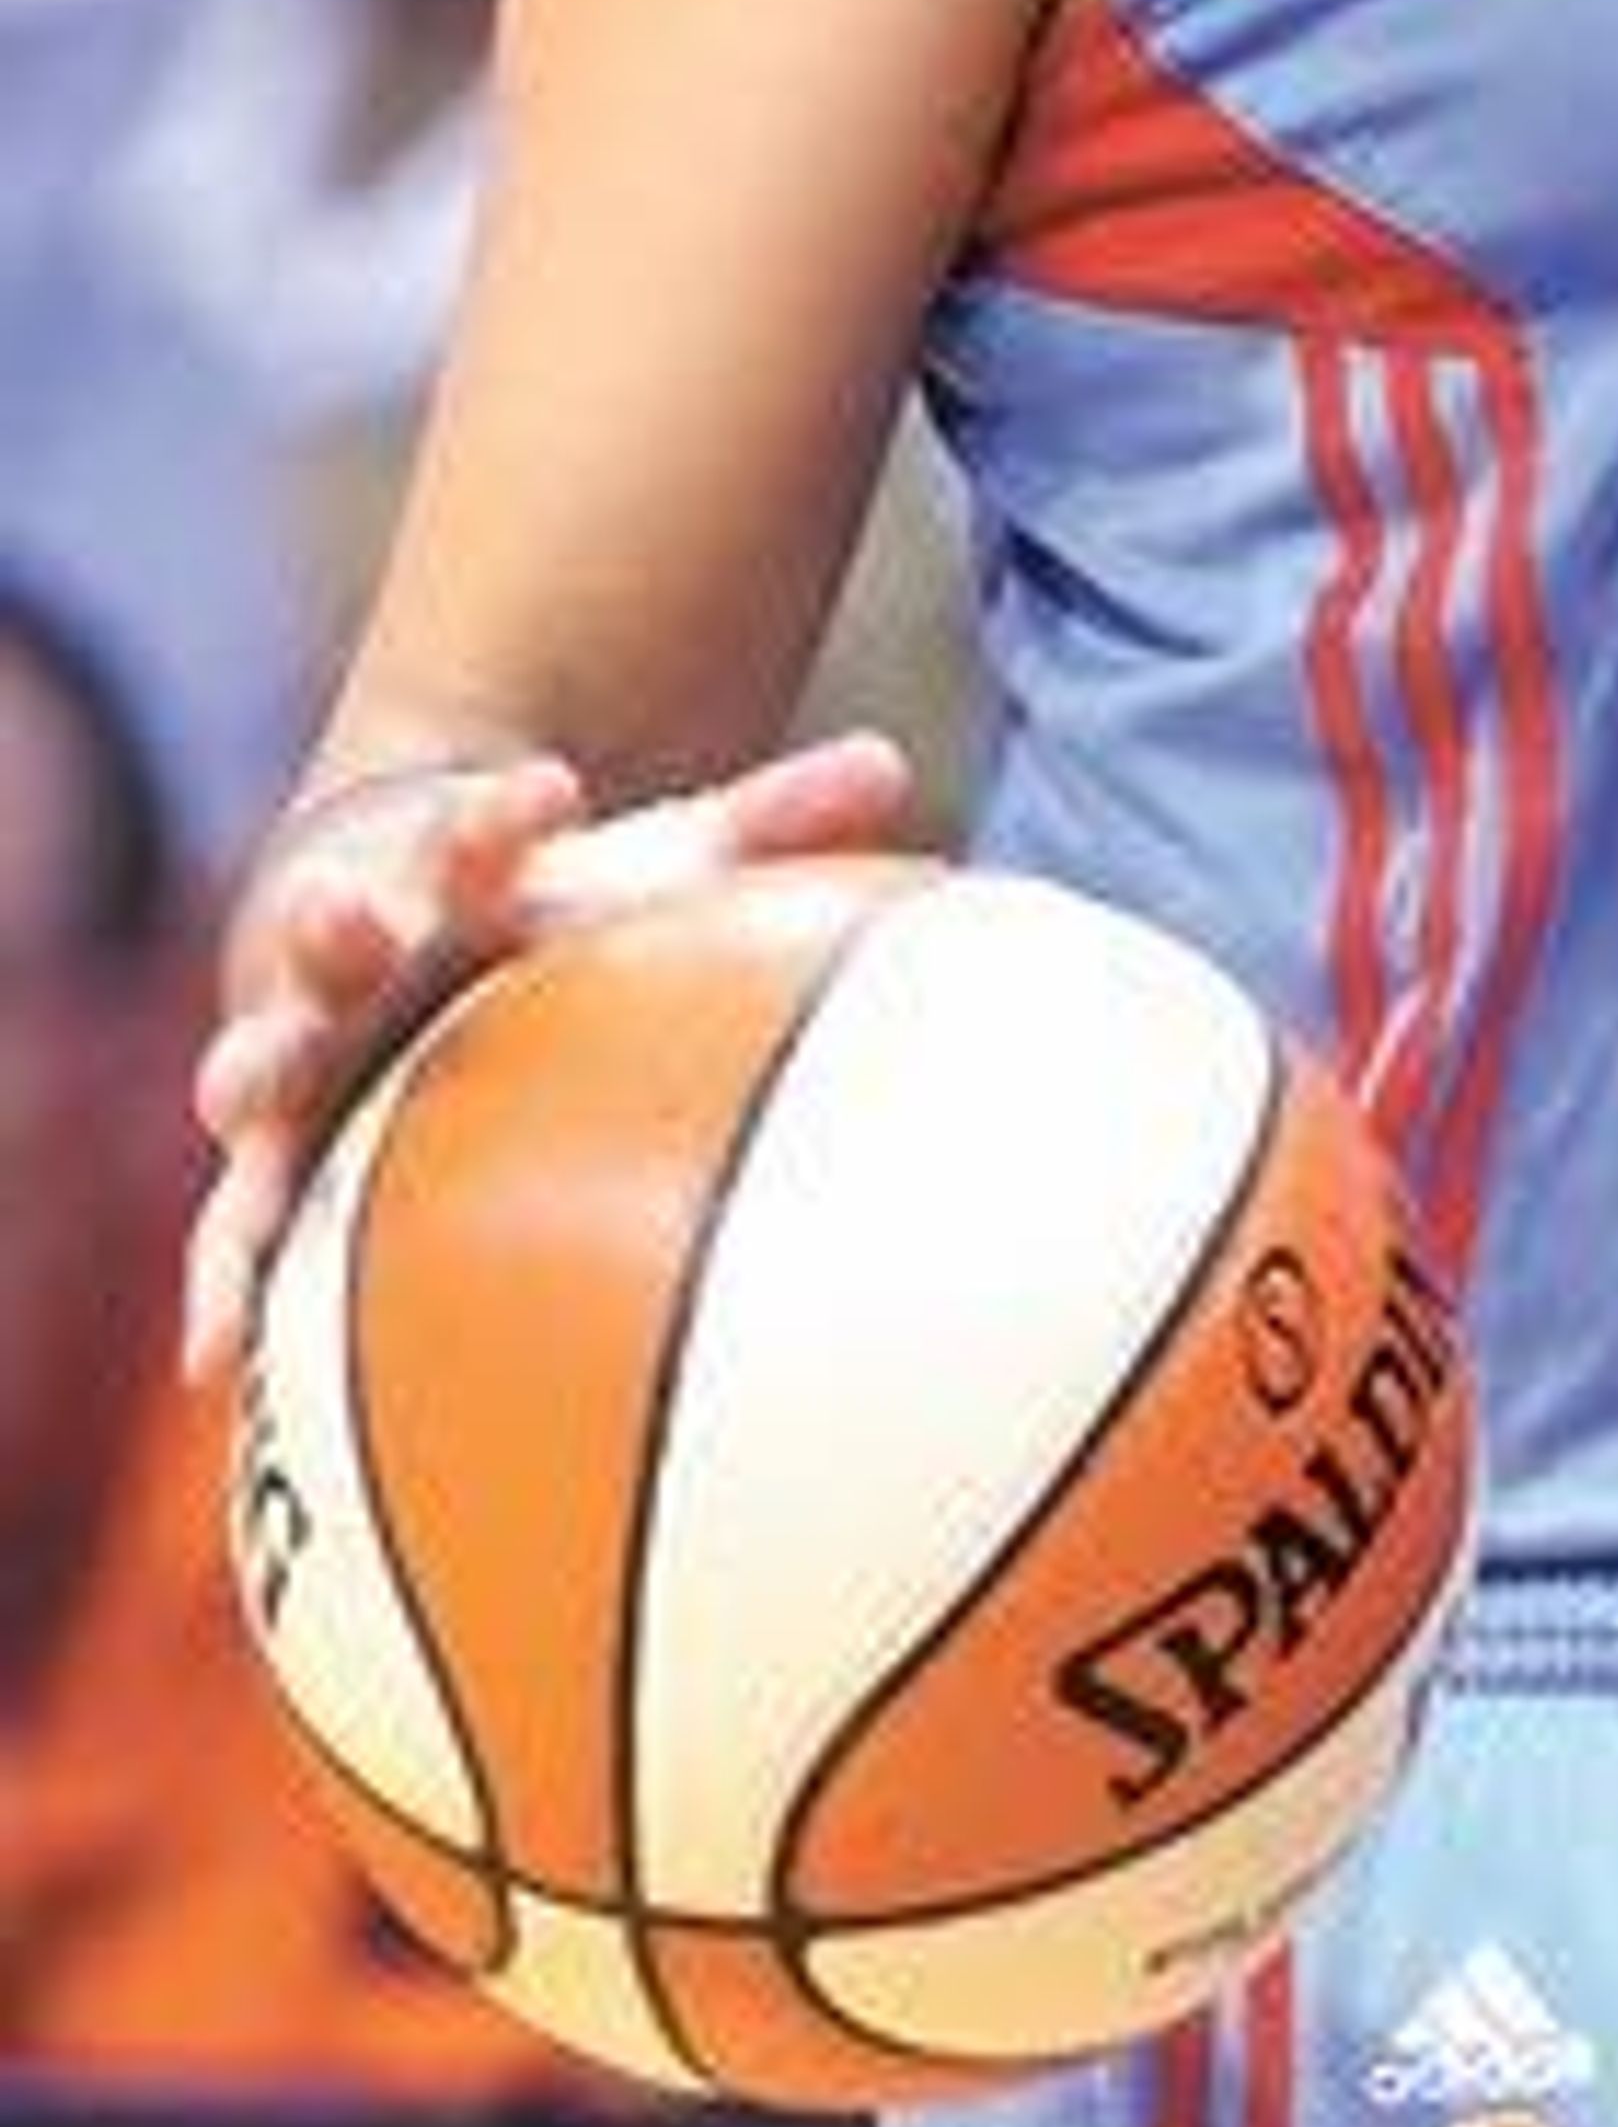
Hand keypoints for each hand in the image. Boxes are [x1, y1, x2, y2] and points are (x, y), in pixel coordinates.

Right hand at [184, 728, 918, 1377]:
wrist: (400, 935)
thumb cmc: (550, 905)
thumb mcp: (654, 865)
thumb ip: (765, 823)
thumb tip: (895, 764)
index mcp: (453, 881)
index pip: (474, 833)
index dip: (498, 815)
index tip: (547, 793)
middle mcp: (361, 958)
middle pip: (336, 932)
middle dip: (334, 922)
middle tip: (346, 917)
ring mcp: (302, 1052)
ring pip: (262, 1065)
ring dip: (253, 1072)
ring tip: (237, 1097)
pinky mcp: (274, 1152)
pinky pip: (239, 1227)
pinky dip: (227, 1286)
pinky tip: (214, 1362)